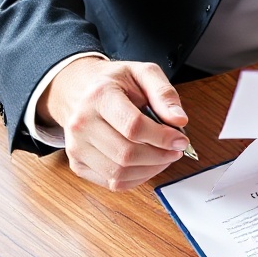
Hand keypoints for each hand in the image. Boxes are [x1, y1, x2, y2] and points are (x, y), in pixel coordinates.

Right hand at [41, 55, 191, 190]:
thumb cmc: (115, 83)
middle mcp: (82, 124)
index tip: (181, 140)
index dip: (162, 137)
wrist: (81, 90)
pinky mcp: (77, 164)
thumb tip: (179, 120)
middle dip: (160, 156)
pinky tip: (147, 165)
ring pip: (119, 174)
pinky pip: (112, 183)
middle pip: (126, 154)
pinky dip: (136, 178)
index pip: (133, 126)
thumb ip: (164, 94)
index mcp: (99, 96)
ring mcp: (76, 147)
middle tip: (176, 150)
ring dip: (150, 170)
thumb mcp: (143, 73)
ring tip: (164, 157)